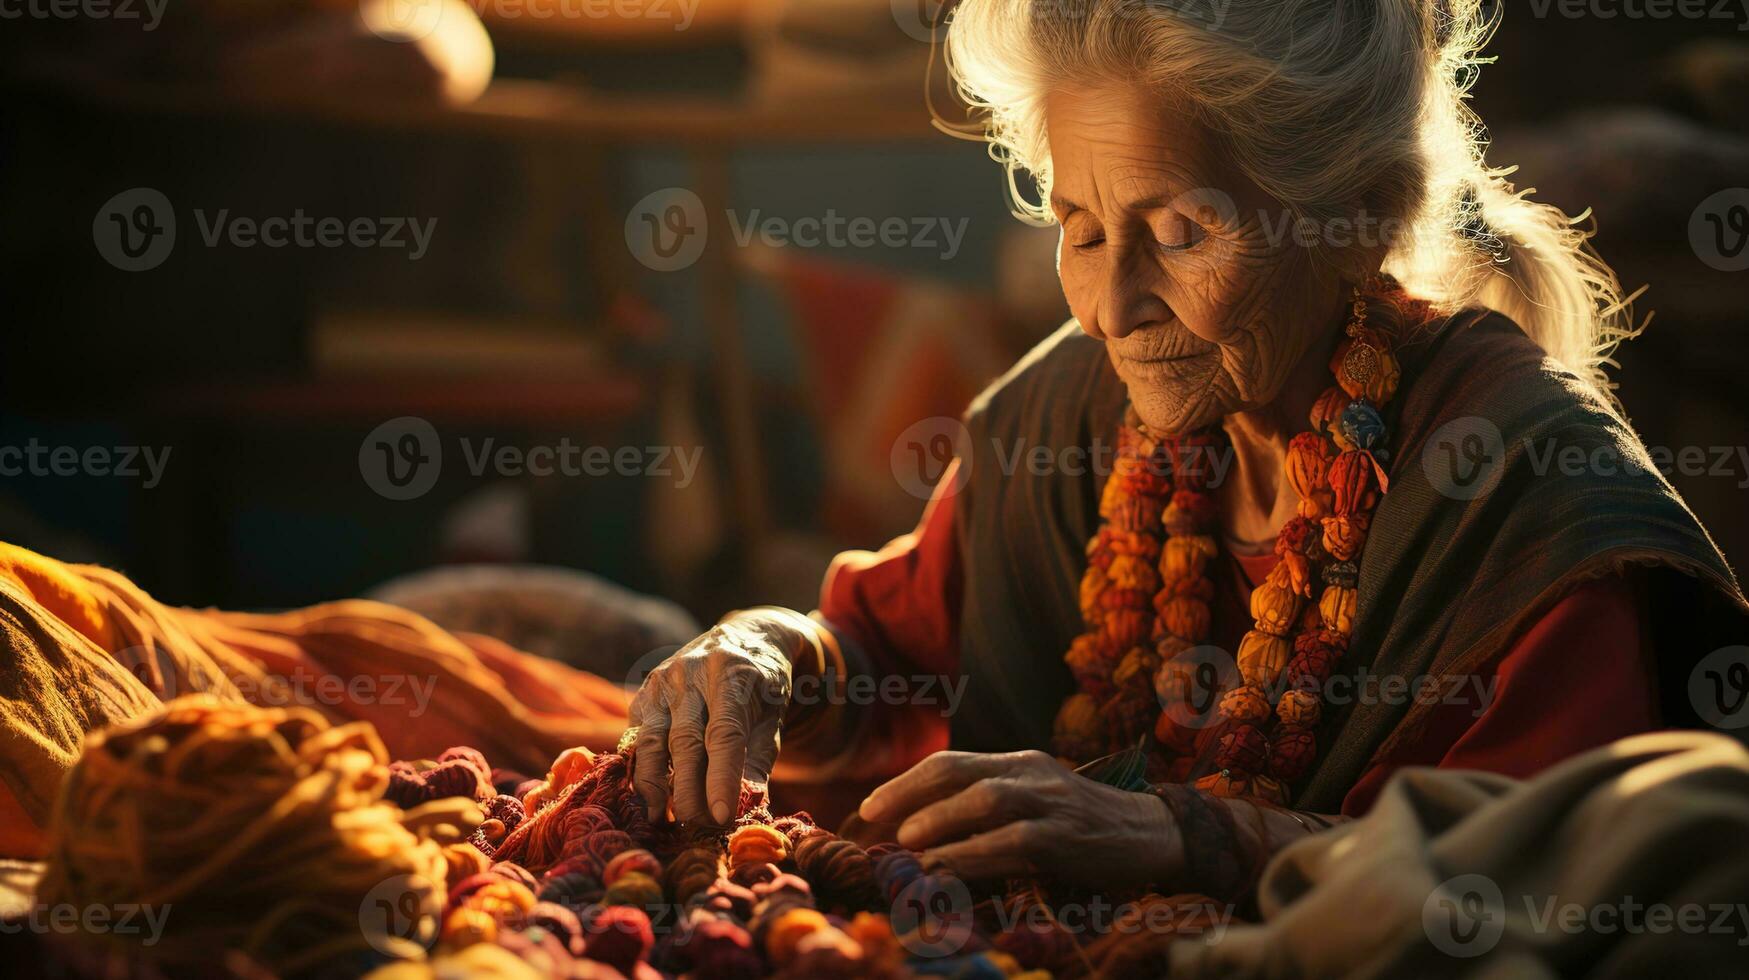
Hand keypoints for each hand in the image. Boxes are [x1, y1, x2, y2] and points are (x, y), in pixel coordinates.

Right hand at [627, 611, 806, 825]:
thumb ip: (759, 761)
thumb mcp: (774, 717)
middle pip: (684, 741)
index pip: (724, 733)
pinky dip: (642, 769)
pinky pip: (637, 736)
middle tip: (698, 827)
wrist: (745, 638)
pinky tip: (650, 796)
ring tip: (662, 819)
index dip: (722, 778)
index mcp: (733, 673)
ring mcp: (663, 680)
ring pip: (652, 740)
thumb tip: (743, 809)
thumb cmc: (763, 688)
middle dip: (689, 791)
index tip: (723, 816)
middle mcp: (692, 672)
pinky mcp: (645, 692)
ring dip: (654, 784)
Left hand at [858, 750, 1179, 887]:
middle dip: (909, 792)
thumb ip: (989, 807)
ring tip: (907, 840)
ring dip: (940, 818)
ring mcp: (1050, 802)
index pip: (952, 763)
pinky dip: (975, 853)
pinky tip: (949, 868)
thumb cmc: (1081, 825)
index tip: (871, 806)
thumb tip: (925, 830)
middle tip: (873, 818)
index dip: (906, 782)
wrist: (1149, 832)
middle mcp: (1030, 772)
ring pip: (986, 799)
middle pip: (959, 771)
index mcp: (1018, 762)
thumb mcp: (1034, 801)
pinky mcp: (1065, 835)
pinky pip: (1013, 840)